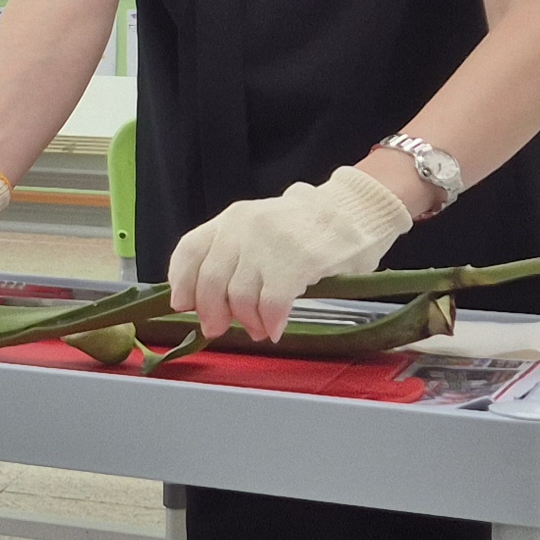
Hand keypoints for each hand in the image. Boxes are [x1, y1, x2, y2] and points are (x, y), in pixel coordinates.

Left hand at [167, 163, 411, 341]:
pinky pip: (271, 304)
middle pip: (210, 281)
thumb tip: (204, 299)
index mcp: (231, 219)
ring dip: (248, 322)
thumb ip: (233, 255)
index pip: (189, 251)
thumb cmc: (309, 227)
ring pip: (240, 297)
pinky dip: (271, 322)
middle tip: (220, 328)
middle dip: (212, 313)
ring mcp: (270, 243)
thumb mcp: (261, 229)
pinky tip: (276, 327)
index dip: (182, 283)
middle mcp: (244, 227)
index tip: (184, 305)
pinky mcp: (298, 260)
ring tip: (260, 328)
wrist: (357, 210)